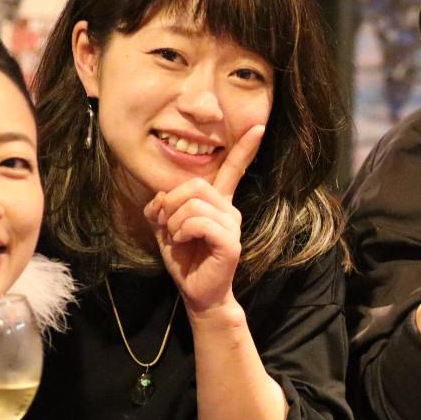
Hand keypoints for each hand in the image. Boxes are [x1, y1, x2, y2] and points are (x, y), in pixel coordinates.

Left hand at [144, 123, 264, 318]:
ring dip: (174, 222)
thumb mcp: (165, 227)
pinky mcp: (231, 242)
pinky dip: (183, 231)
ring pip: (194, 204)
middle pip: (196, 185)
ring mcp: (233, 226)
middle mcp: (230, 210)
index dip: (245, 148)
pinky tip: (184, 242)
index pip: (233, 170)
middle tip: (168, 226)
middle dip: (171, 204)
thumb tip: (161, 197)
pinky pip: (200, 222)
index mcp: (218, 203)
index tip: (259, 127)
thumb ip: (161, 206)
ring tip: (176, 238)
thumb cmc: (185, 260)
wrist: (196, 293)